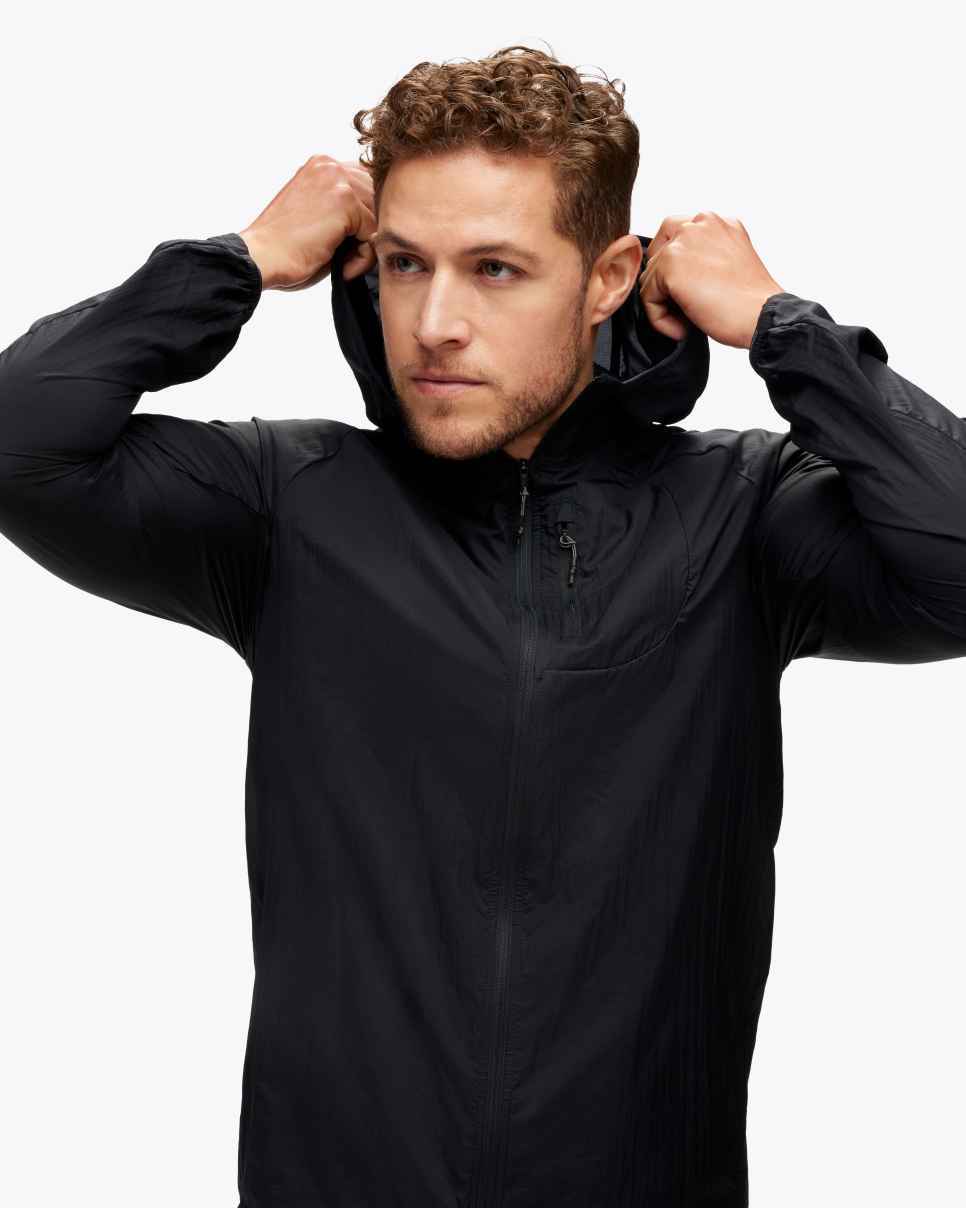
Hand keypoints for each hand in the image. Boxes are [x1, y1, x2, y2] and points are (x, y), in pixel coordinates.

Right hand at [239, 155, 376, 290]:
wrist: (261, 258)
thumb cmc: (286, 247)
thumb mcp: (318, 214)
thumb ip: (345, 207)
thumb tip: (381, 219)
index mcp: (322, 166)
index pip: (368, 184)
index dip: (365, 217)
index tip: (347, 242)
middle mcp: (330, 166)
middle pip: (378, 199)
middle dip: (368, 232)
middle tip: (346, 257)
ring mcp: (338, 180)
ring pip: (379, 216)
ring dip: (366, 246)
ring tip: (343, 262)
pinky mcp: (345, 202)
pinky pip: (375, 234)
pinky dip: (364, 258)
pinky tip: (343, 266)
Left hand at [639, 211, 784, 347]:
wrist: (763, 317)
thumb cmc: (749, 301)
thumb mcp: (726, 264)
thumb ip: (701, 256)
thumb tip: (667, 273)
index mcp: (716, 222)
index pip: (674, 236)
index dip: (675, 269)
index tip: (692, 294)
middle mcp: (700, 223)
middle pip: (657, 253)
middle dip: (664, 284)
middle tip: (685, 308)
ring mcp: (684, 241)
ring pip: (650, 277)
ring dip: (664, 305)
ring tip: (688, 322)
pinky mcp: (670, 265)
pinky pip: (646, 297)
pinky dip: (659, 319)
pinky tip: (682, 329)